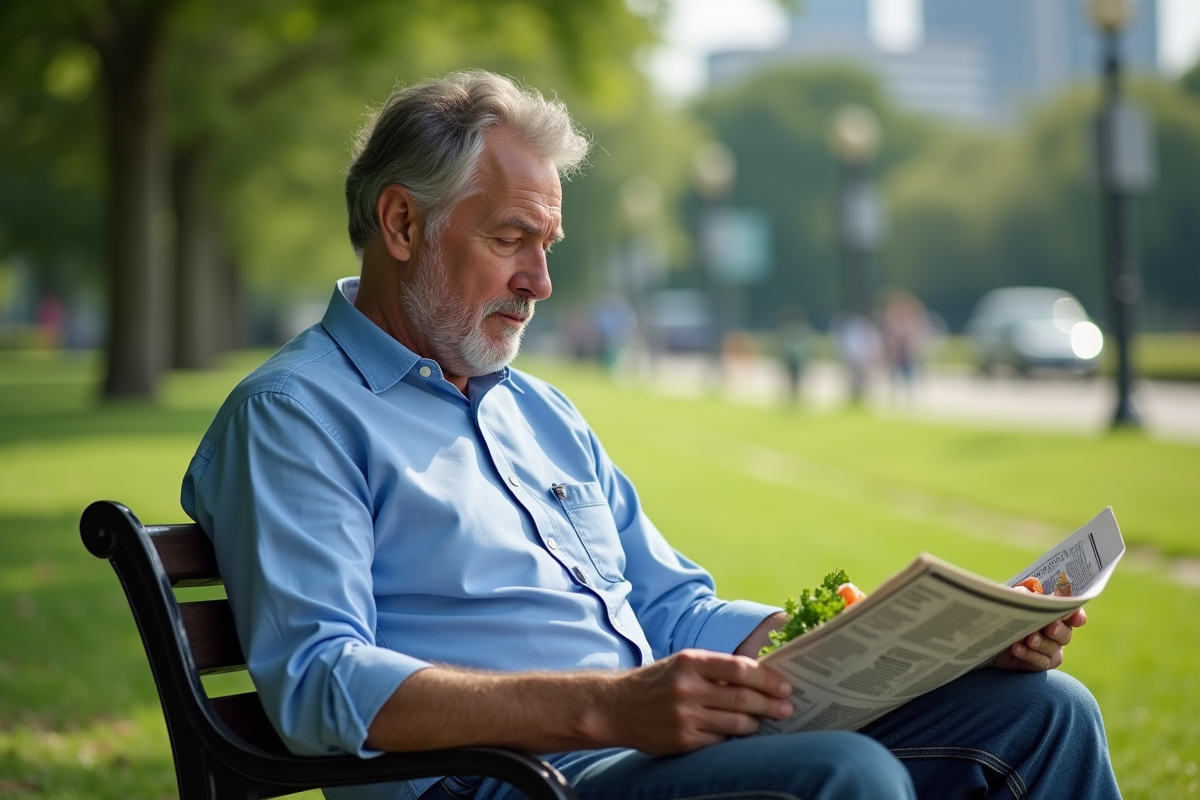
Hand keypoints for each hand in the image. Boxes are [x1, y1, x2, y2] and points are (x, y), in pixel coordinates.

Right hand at [608, 649, 793, 754]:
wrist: (618, 706)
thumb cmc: (658, 681)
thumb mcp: (683, 663)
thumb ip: (716, 668)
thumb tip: (759, 676)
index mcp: (691, 662)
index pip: (740, 669)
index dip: (768, 679)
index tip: (785, 686)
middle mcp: (688, 689)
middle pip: (743, 699)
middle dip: (770, 704)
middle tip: (786, 707)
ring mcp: (685, 717)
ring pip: (736, 724)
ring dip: (755, 723)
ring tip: (763, 721)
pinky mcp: (683, 741)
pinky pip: (720, 741)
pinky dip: (732, 738)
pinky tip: (738, 734)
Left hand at [992, 587, 1086, 671]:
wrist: (988, 635)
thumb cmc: (1006, 612)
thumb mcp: (1012, 597)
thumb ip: (1023, 589)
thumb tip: (1033, 584)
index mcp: (1054, 614)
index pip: (1072, 615)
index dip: (1076, 615)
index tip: (1074, 616)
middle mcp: (1056, 632)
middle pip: (1066, 634)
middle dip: (1058, 630)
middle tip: (1050, 627)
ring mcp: (1049, 649)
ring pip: (1052, 648)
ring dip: (1040, 642)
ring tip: (1028, 638)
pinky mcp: (1038, 663)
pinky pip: (1040, 661)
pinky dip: (1029, 654)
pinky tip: (1017, 648)